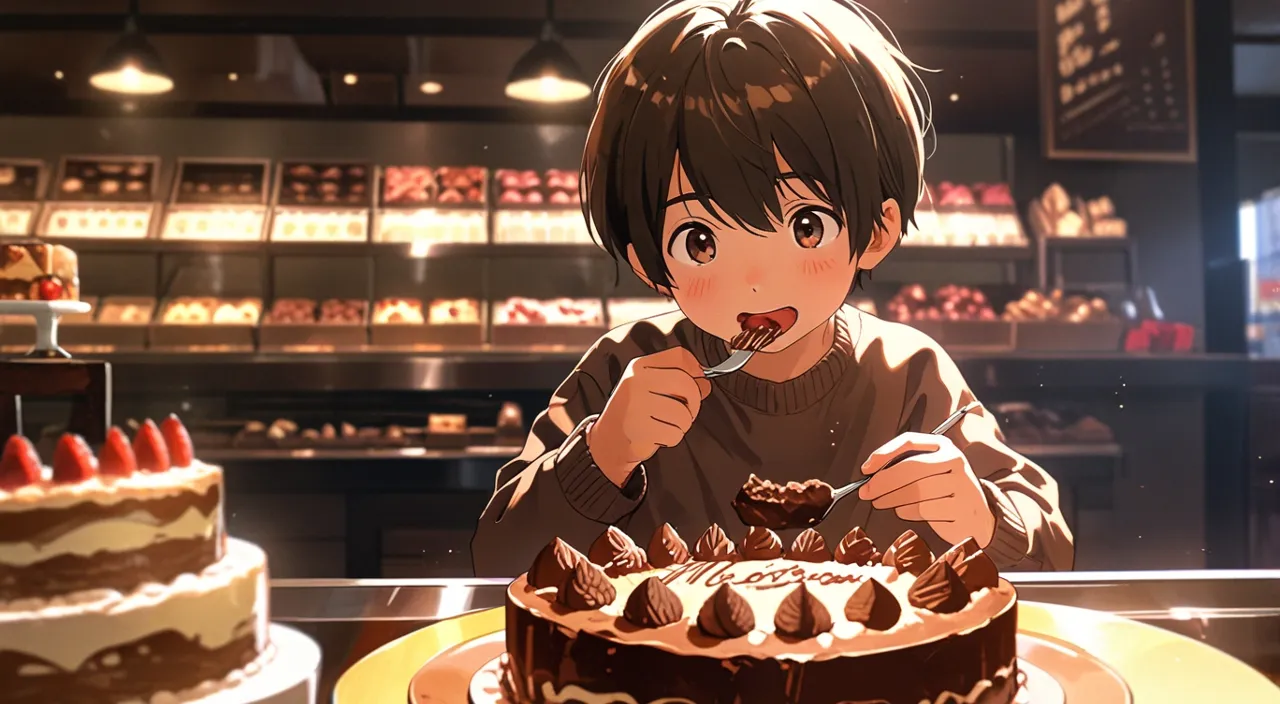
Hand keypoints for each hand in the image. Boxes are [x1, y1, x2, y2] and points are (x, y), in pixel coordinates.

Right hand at [587, 347, 711, 486]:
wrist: (608, 439)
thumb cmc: (636, 411)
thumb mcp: (652, 388)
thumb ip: (679, 381)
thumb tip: (705, 383)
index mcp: (640, 366)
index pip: (680, 356)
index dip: (695, 370)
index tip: (695, 383)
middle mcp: (636, 381)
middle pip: (686, 384)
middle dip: (693, 402)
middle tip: (686, 412)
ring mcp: (636, 405)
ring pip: (683, 413)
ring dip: (683, 424)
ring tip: (668, 425)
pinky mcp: (639, 429)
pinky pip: (674, 433)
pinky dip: (672, 438)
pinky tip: (659, 436)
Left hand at [857, 432, 994, 547]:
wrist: (977, 515)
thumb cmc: (943, 489)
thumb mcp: (929, 468)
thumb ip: (903, 464)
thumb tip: (869, 472)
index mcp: (944, 445)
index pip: (909, 441)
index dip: (883, 453)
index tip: (866, 469)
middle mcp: (955, 460)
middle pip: (910, 467)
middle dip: (882, 481)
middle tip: (866, 492)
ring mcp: (961, 484)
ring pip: (915, 491)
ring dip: (890, 498)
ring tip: (879, 502)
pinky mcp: (961, 509)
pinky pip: (924, 510)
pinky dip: (907, 511)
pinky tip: (902, 511)